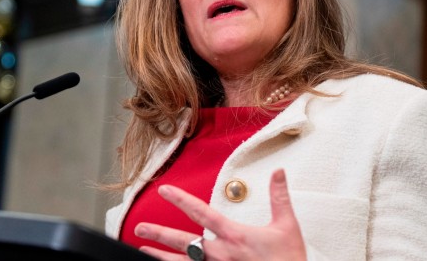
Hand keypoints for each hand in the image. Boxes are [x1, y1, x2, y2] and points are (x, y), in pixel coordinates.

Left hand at [135, 169, 306, 260]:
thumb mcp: (287, 226)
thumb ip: (279, 197)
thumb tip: (278, 173)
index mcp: (234, 236)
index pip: (201, 212)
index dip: (180, 199)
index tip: (165, 190)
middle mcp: (221, 254)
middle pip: (183, 241)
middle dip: (159, 234)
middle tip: (139, 228)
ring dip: (160, 256)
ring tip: (143, 250)